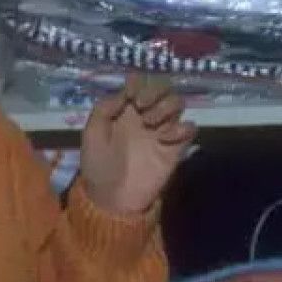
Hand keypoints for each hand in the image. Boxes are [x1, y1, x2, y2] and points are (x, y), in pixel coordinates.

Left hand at [80, 75, 196, 216]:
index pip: (140, 82)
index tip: (130, 93)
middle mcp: (147, 115)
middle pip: (163, 87)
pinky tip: (166, 138)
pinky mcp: (175, 148)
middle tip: (141, 105)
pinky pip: (189, 128)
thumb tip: (124, 92)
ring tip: (150, 123)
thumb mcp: (91, 134)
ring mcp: (162, 130)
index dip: (138, 82)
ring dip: (166, 106)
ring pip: (178, 103)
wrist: (112, 200)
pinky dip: (182, 127)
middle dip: (155, 89)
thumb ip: (104, 108)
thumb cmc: (98, 166)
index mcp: (126, 109)